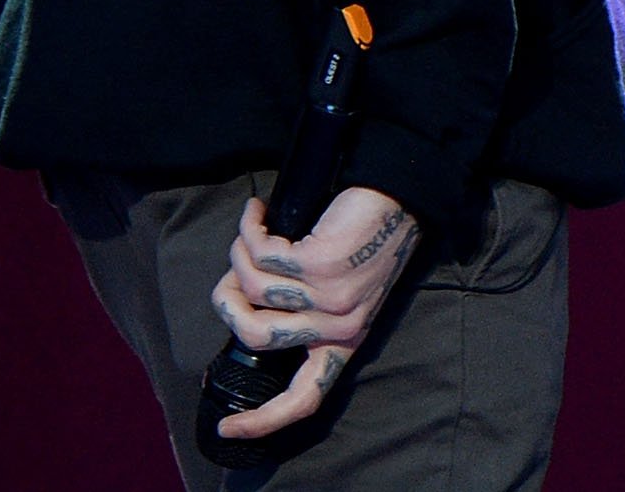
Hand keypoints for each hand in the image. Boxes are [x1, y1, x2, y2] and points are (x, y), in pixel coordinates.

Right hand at [209, 184, 419, 438]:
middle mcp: (339, 325)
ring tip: (252, 233)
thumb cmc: (363, 238)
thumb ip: (301, 313)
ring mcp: (330, 296)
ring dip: (240, 256)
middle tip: (230, 275)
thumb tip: (241, 309)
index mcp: (344, 340)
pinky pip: (262, 254)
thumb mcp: (341, 291)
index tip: (228, 428)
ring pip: (253, 288)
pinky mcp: (321, 263)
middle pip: (256, 335)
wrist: (397, 196)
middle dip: (228, 303)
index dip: (264, 420)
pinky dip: (251, 231)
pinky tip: (257, 213)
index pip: (306, 398)